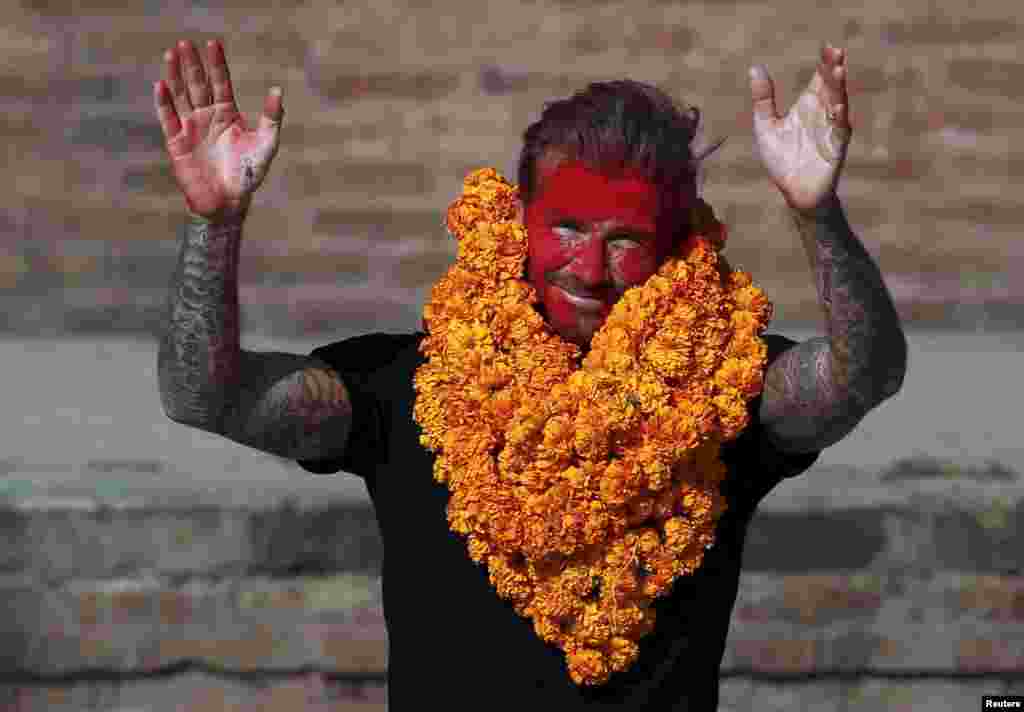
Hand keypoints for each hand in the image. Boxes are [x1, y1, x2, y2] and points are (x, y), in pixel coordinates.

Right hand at [154, 39, 283, 220]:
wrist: (230, 201)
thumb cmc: (249, 174)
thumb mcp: (267, 144)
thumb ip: (272, 118)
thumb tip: (278, 90)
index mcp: (228, 114)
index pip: (221, 82)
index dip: (217, 64)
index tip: (214, 43)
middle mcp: (208, 116)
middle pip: (198, 84)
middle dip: (193, 64)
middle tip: (186, 43)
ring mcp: (191, 128)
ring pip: (181, 96)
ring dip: (176, 75)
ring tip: (172, 54)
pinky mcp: (177, 143)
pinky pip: (168, 119)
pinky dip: (164, 103)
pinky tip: (161, 85)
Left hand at [749, 43, 851, 214]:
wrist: (794, 192)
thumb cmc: (782, 159)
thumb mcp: (766, 126)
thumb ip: (763, 99)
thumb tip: (754, 68)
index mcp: (808, 105)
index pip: (818, 78)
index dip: (824, 62)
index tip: (827, 46)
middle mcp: (822, 114)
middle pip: (830, 86)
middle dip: (833, 69)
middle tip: (835, 50)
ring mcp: (831, 130)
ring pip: (838, 104)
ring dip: (838, 88)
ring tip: (838, 70)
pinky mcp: (835, 148)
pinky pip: (839, 131)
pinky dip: (839, 118)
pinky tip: (838, 107)